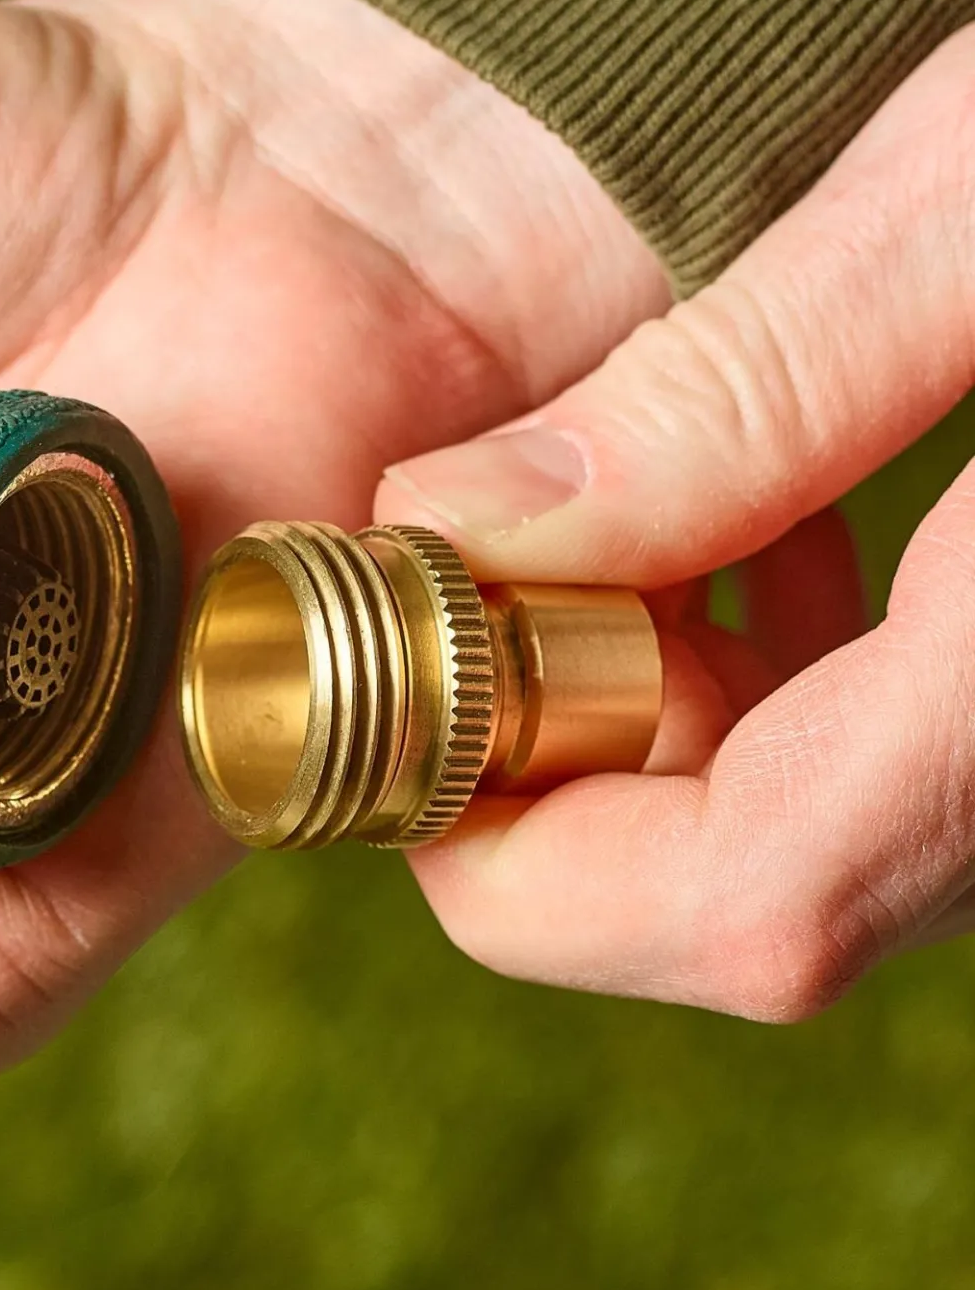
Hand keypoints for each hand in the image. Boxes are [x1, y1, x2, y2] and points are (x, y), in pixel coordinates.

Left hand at [375, 29, 974, 1021]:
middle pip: (772, 907)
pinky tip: (725, 532)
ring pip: (826, 846)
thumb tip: (465, 533)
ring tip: (576, 544)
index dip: (522, 853)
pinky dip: (766, 690)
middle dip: (570, 793)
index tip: (400, 710)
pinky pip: (890, 763)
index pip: (751, 905)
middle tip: (461, 608)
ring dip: (656, 740)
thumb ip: (752, 382)